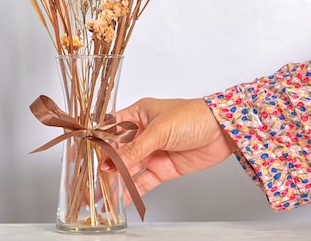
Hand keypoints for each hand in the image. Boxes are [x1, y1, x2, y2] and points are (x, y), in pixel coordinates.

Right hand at [101, 98, 235, 202]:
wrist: (223, 132)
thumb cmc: (193, 117)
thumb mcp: (159, 130)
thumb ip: (134, 149)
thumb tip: (113, 163)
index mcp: (138, 114)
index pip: (112, 128)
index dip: (100, 141)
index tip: (87, 154)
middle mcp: (143, 133)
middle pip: (119, 151)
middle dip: (106, 165)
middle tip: (94, 179)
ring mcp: (153, 152)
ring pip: (130, 168)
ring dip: (118, 180)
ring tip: (104, 193)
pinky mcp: (164, 168)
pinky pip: (144, 180)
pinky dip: (133, 189)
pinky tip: (122, 196)